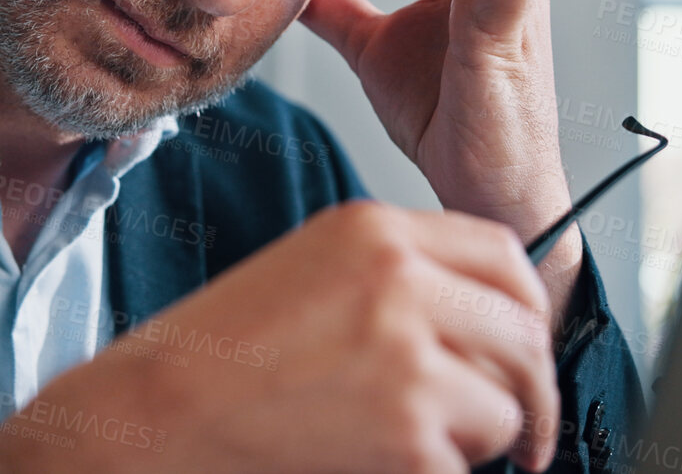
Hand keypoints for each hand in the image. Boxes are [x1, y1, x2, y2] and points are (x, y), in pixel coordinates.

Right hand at [0, 201, 560, 473]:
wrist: (154, 419)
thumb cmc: (216, 355)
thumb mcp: (314, 269)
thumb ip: (400, 274)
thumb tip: (483, 315)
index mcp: (376, 232)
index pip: (506, 255)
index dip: (527, 308)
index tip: (527, 344)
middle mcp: (402, 284)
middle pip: (525, 332)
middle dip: (527, 387)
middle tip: (515, 422)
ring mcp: (411, 360)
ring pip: (508, 406)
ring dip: (480, 437)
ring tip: (415, 440)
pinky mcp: (410, 435)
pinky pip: (467, 464)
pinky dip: (438, 473)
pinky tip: (378, 460)